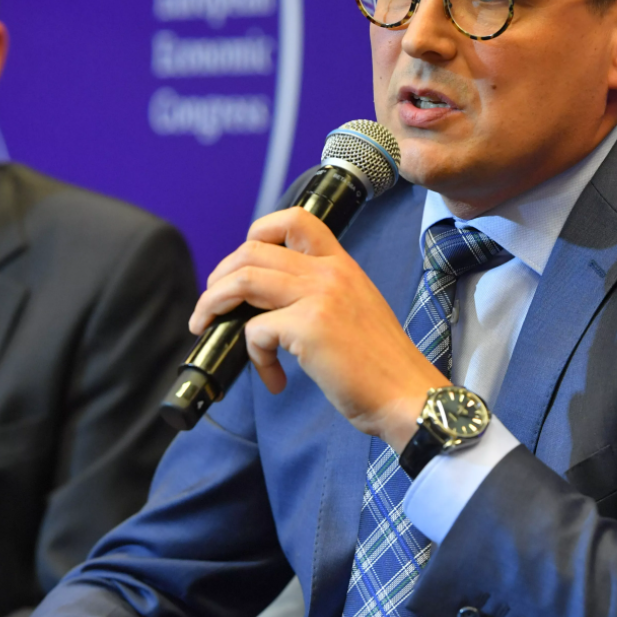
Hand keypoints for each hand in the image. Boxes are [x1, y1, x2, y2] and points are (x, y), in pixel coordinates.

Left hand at [190, 207, 446, 450]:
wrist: (408, 396)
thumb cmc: (381, 366)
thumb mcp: (355, 311)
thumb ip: (321, 296)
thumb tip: (269, 304)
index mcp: (342, 265)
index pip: (294, 219)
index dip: (256, 234)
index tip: (240, 265)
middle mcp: (330, 272)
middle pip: (252, 251)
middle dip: (219, 277)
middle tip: (210, 306)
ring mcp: (319, 296)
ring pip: (243, 280)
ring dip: (213, 305)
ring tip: (207, 327)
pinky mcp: (309, 327)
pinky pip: (255, 331)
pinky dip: (254, 359)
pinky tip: (274, 379)